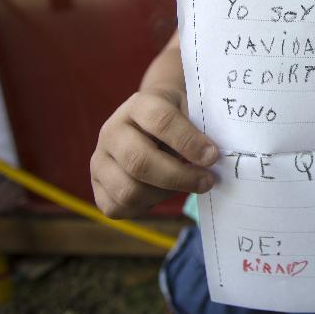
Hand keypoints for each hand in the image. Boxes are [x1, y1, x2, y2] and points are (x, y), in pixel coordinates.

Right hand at [90, 87, 219, 218]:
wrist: (151, 119)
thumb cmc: (179, 116)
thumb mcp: (191, 109)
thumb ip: (202, 128)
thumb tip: (217, 157)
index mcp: (138, 105)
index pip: (160, 121)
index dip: (189, 141)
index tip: (213, 156)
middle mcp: (112, 131)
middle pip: (140, 162)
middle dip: (179, 177)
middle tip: (207, 181)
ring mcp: (99, 159)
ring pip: (129, 190)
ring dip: (164, 194)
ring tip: (185, 184)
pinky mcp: (97, 185)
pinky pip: (118, 208)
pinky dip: (145, 206)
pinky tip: (162, 192)